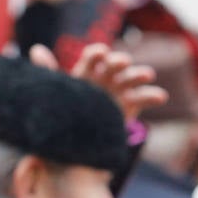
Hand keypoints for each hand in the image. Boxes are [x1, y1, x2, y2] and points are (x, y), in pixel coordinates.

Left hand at [28, 42, 167, 122]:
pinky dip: (152, 95)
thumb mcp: (56, 93)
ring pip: (130, 78)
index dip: (97, 55)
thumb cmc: (64, 115)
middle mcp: (104, 78)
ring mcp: (118, 90)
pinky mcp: (130, 105)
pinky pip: (143, 98)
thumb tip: (36, 49)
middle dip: (119, 61)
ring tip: (147, 74)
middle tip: (122, 61)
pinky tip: (161, 96)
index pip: (92, 58)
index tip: (100, 54)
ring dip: (138, 74)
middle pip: (114, 65)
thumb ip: (49, 72)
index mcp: (85, 72)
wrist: (75, 147)